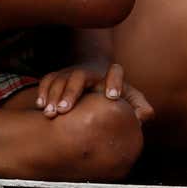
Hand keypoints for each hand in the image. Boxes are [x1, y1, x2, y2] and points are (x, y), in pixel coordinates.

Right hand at [35, 62, 155, 121]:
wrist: (94, 77)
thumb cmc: (114, 94)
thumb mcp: (129, 98)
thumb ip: (139, 106)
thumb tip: (146, 115)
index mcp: (110, 76)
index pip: (115, 72)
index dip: (114, 82)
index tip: (112, 97)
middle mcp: (89, 73)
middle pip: (79, 76)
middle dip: (71, 92)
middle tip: (64, 110)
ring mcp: (71, 74)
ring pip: (60, 79)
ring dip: (53, 95)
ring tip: (50, 114)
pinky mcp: (57, 77)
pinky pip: (47, 80)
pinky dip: (42, 91)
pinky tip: (40, 106)